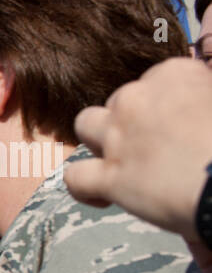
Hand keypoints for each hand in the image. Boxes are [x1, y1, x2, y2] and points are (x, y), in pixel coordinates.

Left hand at [67, 57, 211, 245]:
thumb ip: (202, 98)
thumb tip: (193, 114)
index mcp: (174, 75)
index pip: (155, 80)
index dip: (165, 105)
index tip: (182, 123)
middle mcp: (138, 99)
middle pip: (120, 102)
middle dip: (132, 123)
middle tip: (160, 149)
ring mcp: (118, 136)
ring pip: (86, 125)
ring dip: (99, 140)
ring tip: (122, 161)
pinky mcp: (109, 176)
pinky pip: (74, 177)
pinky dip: (83, 188)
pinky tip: (103, 197)